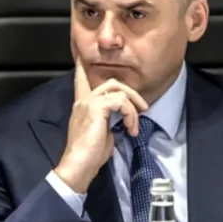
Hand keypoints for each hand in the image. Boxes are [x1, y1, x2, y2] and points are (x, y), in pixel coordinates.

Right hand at [54, 58, 148, 192]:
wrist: (79, 165)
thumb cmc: (89, 156)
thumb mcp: (102, 134)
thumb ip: (108, 122)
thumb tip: (121, 121)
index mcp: (82, 106)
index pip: (80, 80)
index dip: (83, 68)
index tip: (81, 56)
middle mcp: (83, 100)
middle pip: (111, 82)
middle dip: (132, 93)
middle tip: (143, 109)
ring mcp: (89, 102)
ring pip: (119, 89)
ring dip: (133, 108)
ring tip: (135, 125)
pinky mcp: (97, 107)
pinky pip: (122, 101)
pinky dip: (131, 114)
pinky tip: (131, 129)